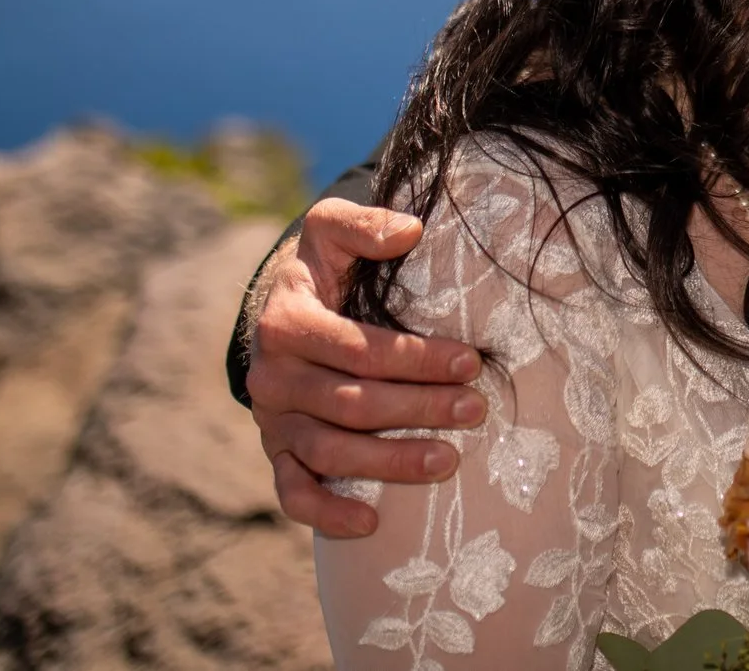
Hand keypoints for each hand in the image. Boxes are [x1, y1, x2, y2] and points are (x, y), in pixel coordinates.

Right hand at [246, 198, 484, 537]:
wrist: (280, 308)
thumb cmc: (322, 267)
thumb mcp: (331, 228)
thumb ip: (364, 224)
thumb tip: (411, 229)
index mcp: (287, 322)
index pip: (359, 349)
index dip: (417, 359)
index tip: (472, 361)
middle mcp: (273, 377)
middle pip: (352, 404)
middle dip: (419, 409)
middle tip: (476, 410)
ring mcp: (272, 420)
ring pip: (330, 452)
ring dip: (389, 463)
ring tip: (448, 461)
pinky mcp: (276, 452)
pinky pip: (293, 492)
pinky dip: (326, 512)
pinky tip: (370, 524)